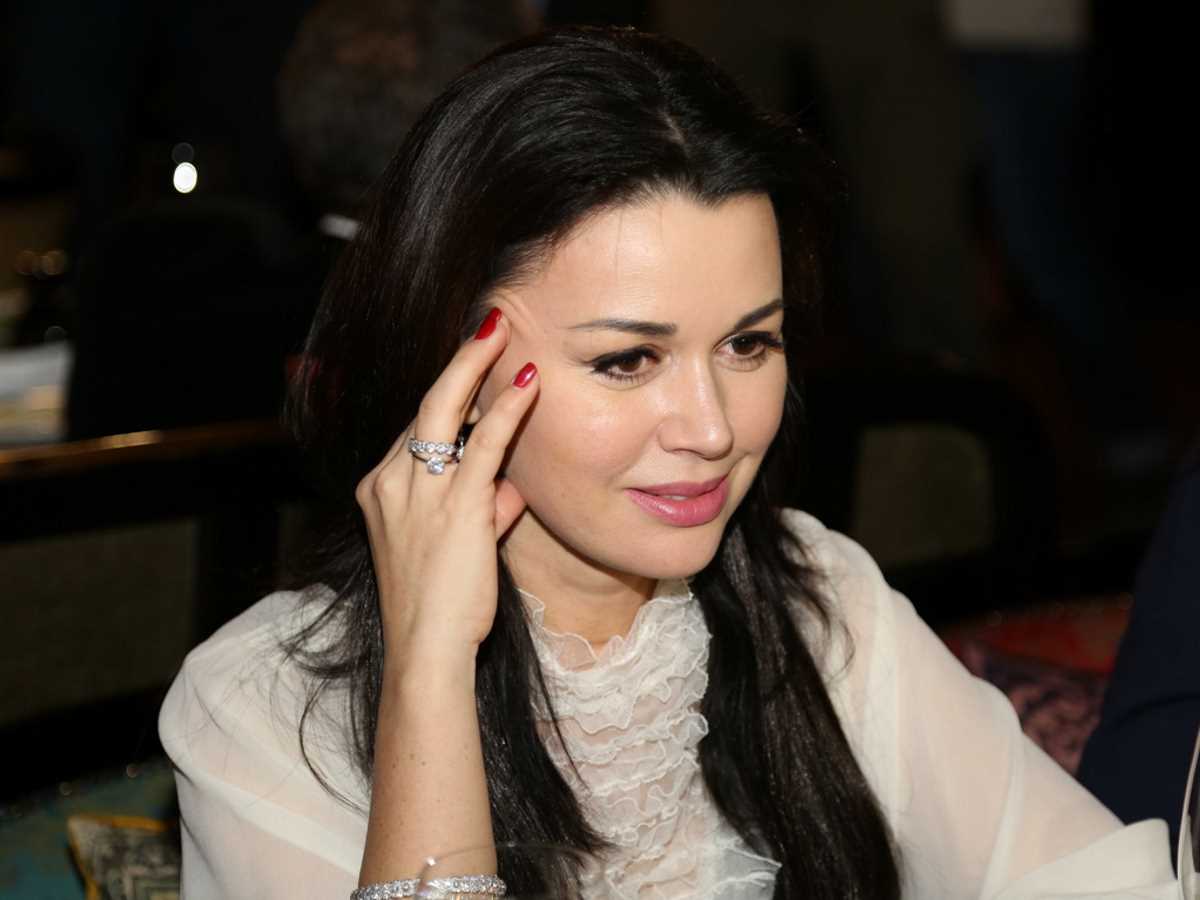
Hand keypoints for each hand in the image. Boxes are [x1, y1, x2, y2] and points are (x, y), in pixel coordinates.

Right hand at [355, 309, 537, 661]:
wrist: (425, 650)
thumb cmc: (441, 605)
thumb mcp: (458, 546)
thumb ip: (482, 508)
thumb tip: (510, 487)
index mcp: (381, 488)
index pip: (419, 428)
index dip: (452, 395)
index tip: (475, 366)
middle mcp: (390, 481)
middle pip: (426, 405)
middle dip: (459, 360)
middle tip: (488, 324)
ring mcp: (417, 492)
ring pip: (445, 411)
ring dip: (475, 365)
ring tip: (500, 329)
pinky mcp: (454, 507)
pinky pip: (483, 445)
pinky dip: (507, 410)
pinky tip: (527, 381)